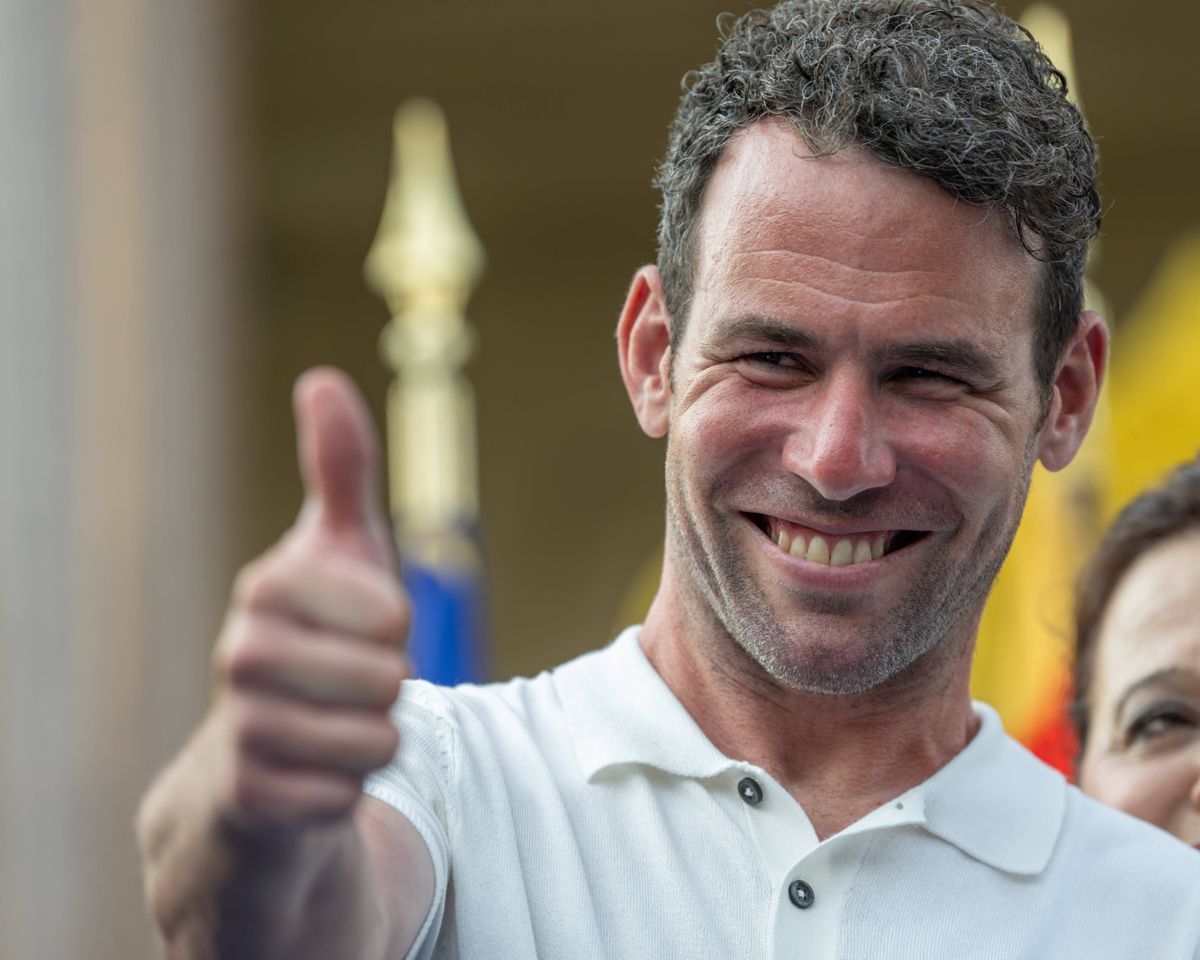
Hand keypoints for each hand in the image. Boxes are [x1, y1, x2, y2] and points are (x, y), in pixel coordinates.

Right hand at [208, 368, 408, 832]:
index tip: (367, 628)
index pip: (389, 613)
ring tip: (340, 724)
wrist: (264, 749)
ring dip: (378, 738)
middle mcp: (239, 654)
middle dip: (391, 686)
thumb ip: (341, 470)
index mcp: (267, 587)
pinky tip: (318, 773)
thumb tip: (321, 378)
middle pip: (387, 679)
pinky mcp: (250, 800)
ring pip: (376, 741)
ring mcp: (240, 730)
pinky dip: (353, 788)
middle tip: (355, 683)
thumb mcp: (341, 550)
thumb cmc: (320, 636)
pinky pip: (349, 797)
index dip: (395, 626)